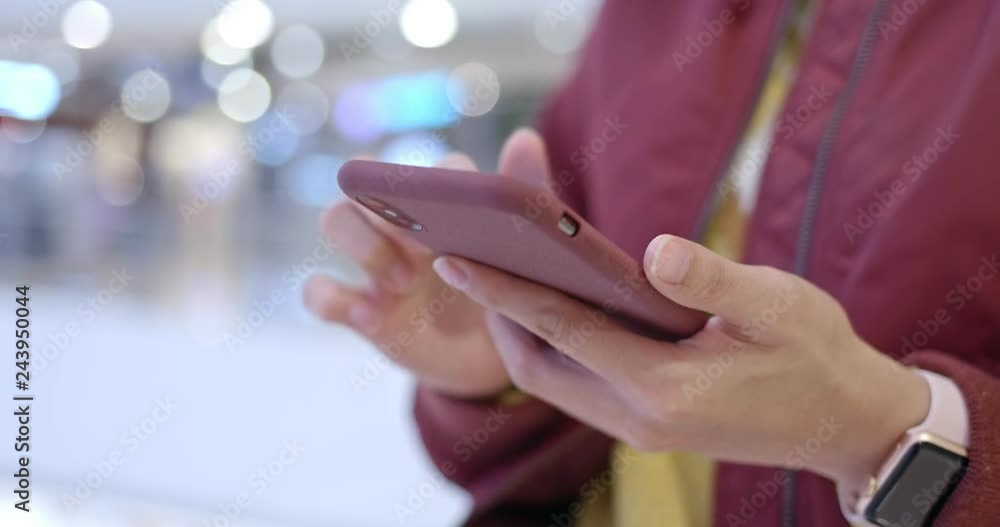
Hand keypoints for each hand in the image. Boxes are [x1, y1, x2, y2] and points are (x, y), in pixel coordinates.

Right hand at [304, 129, 554, 397]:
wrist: (488, 359)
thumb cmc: (502, 294)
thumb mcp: (520, 254)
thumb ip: (525, 197)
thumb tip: (526, 137)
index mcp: (439, 202)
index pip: (423, 167)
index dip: (429, 180)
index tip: (453, 206)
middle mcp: (398, 220)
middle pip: (363, 175)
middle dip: (384, 199)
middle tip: (421, 241)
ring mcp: (372, 262)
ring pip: (334, 218)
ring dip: (363, 245)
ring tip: (401, 284)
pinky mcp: (355, 306)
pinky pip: (316, 290)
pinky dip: (333, 300)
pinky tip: (370, 317)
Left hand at [431, 234, 930, 486]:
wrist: (845, 423)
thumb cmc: (816, 356)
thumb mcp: (778, 306)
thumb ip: (712, 279)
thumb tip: (656, 250)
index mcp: (665, 386)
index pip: (562, 329)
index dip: (504, 291)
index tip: (454, 258)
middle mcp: (637, 418)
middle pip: (537, 364)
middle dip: (495, 314)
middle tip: (467, 258)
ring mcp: (638, 429)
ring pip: (551, 381)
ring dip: (519, 333)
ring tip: (499, 277)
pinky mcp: (645, 426)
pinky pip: (576, 387)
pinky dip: (552, 347)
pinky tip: (554, 308)